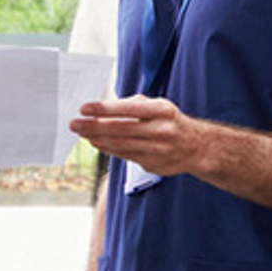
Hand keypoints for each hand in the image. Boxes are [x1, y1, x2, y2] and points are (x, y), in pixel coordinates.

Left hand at [69, 95, 205, 176]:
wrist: (196, 147)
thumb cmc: (169, 121)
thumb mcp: (157, 106)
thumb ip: (131, 106)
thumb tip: (102, 111)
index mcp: (162, 111)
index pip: (128, 109)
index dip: (104, 109)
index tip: (84, 108)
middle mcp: (161, 130)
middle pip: (120, 129)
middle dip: (93, 126)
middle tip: (74, 124)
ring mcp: (158, 150)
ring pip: (120, 145)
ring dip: (97, 139)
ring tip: (82, 133)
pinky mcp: (153, 164)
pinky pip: (124, 155)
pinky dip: (107, 149)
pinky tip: (97, 143)